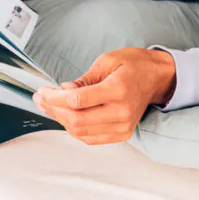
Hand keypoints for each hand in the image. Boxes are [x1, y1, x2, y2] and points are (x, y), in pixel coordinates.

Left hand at [33, 47, 176, 145]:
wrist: (157, 78)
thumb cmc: (134, 65)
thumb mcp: (107, 61)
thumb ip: (84, 79)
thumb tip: (63, 91)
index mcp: (118, 90)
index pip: (77, 100)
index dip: (54, 98)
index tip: (43, 92)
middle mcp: (121, 112)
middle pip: (76, 119)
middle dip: (53, 109)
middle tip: (41, 99)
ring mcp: (123, 126)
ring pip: (80, 132)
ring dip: (60, 120)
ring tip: (50, 106)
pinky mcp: (122, 134)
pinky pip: (90, 138)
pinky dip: (74, 129)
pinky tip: (66, 116)